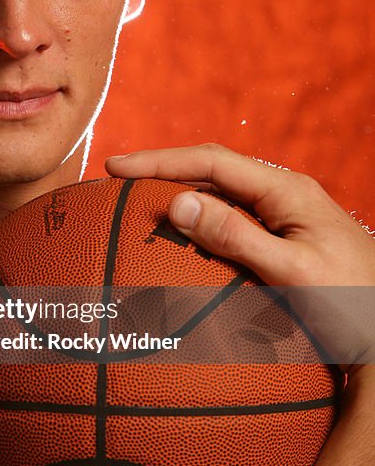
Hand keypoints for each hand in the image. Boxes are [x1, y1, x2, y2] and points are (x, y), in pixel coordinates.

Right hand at [106, 143, 374, 374]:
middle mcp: (285, 195)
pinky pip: (235, 222)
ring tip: (139, 206)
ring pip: (223, 195)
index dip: (159, 161)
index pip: (211, 161)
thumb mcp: (292, 272)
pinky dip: (201, 225)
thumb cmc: (352, 304)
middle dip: (164, 171)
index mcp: (287, 190)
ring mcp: (287, 217)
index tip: (114, 166)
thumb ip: (235, 236)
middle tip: (116, 181)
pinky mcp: (288, 241)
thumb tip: (178, 202)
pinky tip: (182, 243)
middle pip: (213, 171)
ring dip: (181, 196)